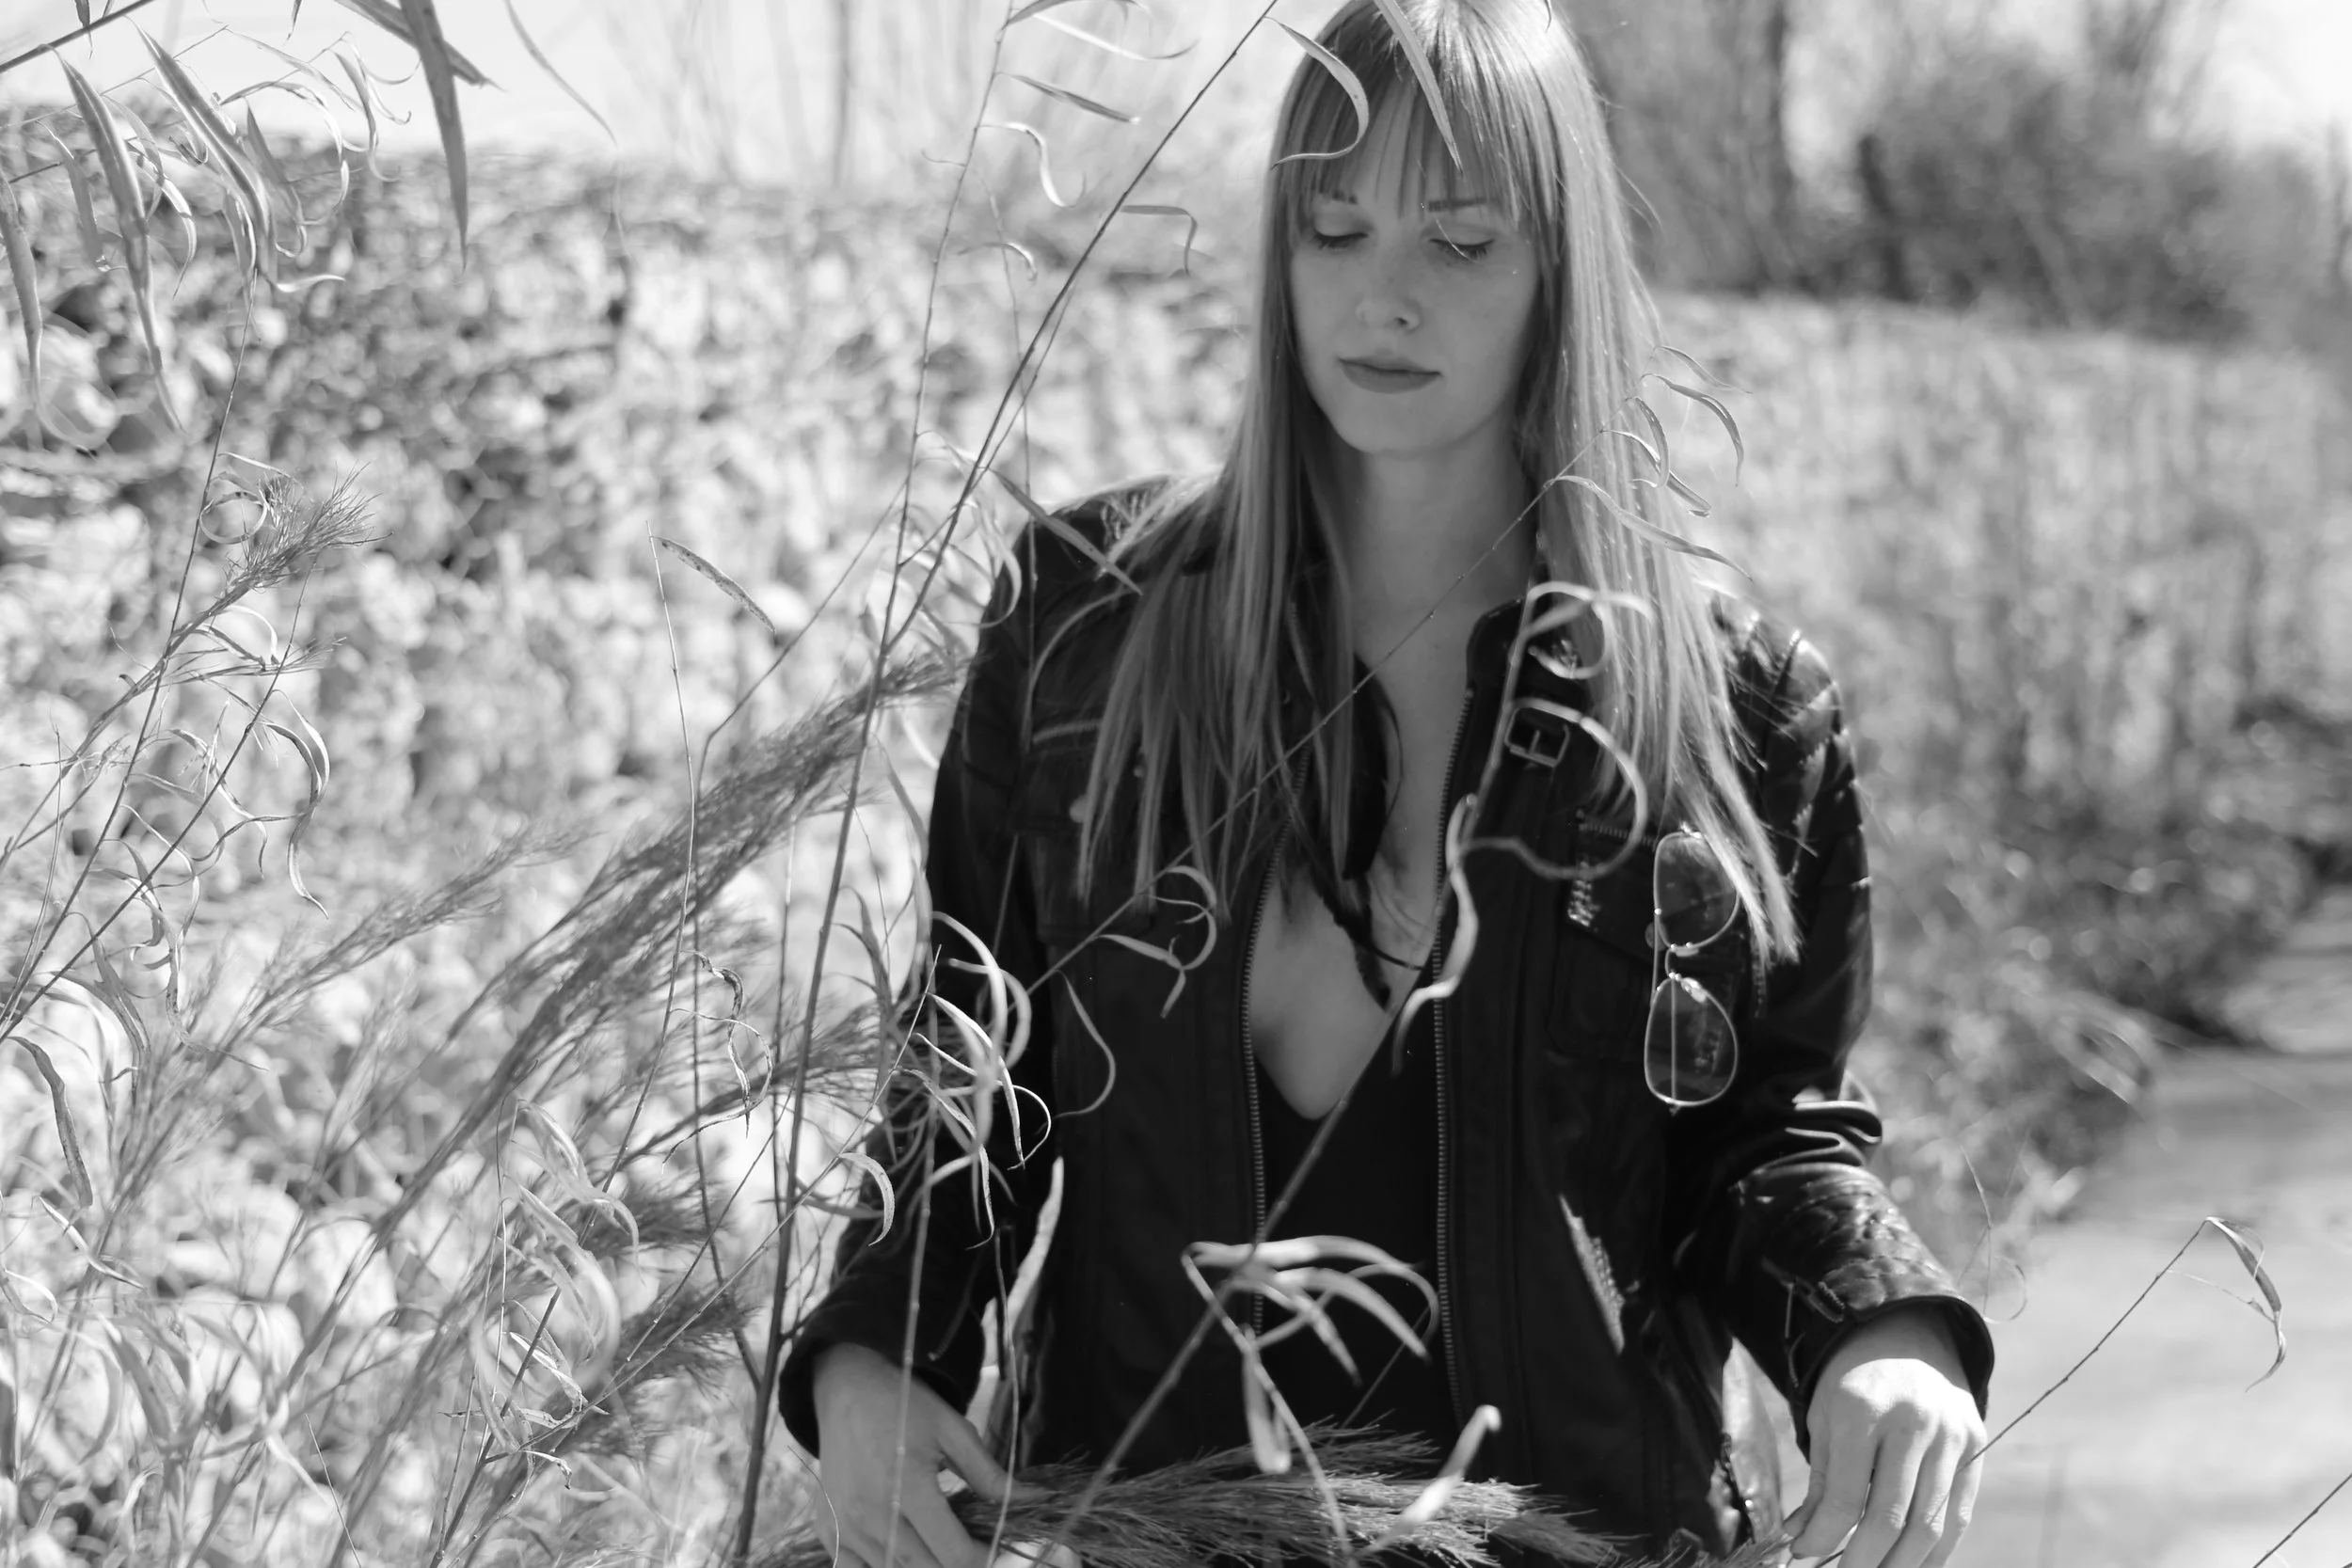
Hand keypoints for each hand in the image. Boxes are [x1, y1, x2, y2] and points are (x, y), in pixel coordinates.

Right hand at [811, 1343, 1035, 1567]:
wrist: (848, 1387)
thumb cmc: (905, 1404)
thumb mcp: (954, 1431)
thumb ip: (992, 1476)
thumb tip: (1036, 1501)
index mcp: (906, 1486)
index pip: (953, 1553)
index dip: (983, 1560)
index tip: (995, 1549)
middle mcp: (870, 1513)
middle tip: (972, 1550)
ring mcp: (844, 1526)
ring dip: (923, 1567)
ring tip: (939, 1545)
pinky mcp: (827, 1530)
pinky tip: (903, 1549)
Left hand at [1786, 1306, 1985, 1567]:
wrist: (1907, 1330)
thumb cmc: (1853, 1378)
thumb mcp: (1824, 1417)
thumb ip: (1821, 1483)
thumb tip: (1803, 1541)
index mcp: (1864, 1409)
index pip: (1846, 1497)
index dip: (1824, 1538)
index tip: (1804, 1557)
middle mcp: (1913, 1422)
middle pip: (1892, 1518)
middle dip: (1864, 1562)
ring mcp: (1951, 1435)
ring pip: (1930, 1524)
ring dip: (1901, 1564)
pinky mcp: (1976, 1446)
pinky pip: (1959, 1514)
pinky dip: (1937, 1551)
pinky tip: (1912, 1565)